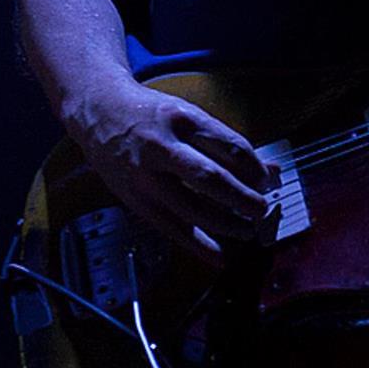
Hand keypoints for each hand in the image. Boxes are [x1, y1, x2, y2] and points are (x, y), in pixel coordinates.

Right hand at [61, 78, 281, 268]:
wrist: (98, 111)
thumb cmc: (151, 113)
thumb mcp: (189, 116)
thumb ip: (226, 144)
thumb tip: (270, 170)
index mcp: (183, 119)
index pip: (229, 147)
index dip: (254, 168)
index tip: (267, 181)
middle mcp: (162, 146)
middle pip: (210, 178)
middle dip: (242, 199)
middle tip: (261, 209)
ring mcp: (146, 175)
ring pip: (191, 207)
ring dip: (225, 224)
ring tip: (246, 231)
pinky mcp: (135, 198)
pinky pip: (170, 228)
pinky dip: (198, 245)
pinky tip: (218, 256)